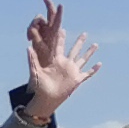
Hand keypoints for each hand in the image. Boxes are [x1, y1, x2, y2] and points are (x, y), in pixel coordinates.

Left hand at [24, 0, 99, 117]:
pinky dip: (94, 69)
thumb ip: (32, 59)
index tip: (62, 28)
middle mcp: (65, 64)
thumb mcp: (35, 71)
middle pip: (74, 50)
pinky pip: (88, 73)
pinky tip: (100, 64)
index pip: (59, 46)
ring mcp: (72, 72)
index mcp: (56, 61)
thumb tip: (28, 47)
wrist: (46, 99)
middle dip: (79, 42)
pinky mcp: (77, 80)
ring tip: (95, 44)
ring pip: (83, 59)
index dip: (61, 38)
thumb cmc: (39, 86)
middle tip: (84, 33)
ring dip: (89, 52)